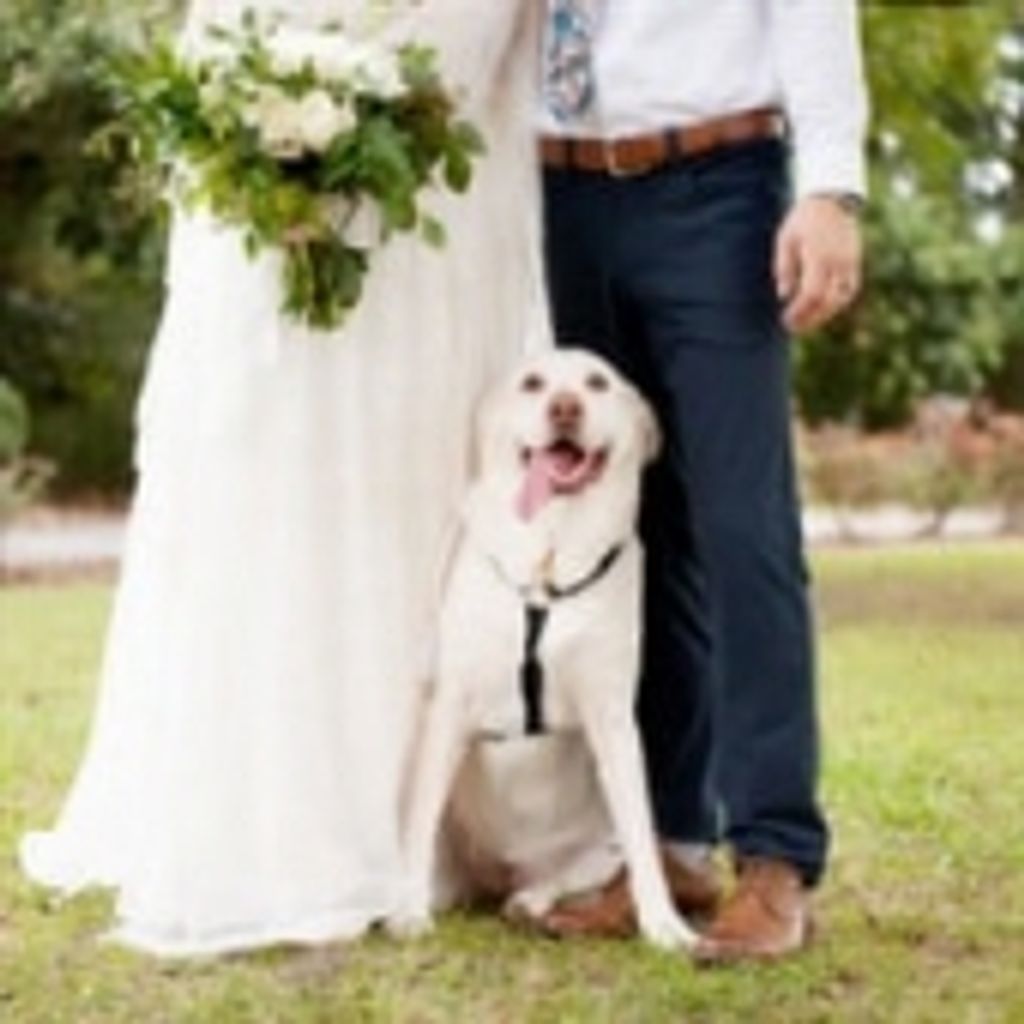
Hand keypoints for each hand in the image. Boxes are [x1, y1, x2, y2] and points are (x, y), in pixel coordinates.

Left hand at [774, 195, 862, 333]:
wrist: (831, 199)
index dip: (800, 311)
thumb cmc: (802, 220)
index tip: (786, 319)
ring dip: (824, 314)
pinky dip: (836, 303)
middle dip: (810, 318)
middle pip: (828, 300)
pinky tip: (822, 309)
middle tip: (793, 328)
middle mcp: (838, 261)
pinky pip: (850, 289)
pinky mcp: (855, 262)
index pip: (812, 293)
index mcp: (818, 255)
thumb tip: (784, 295)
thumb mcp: (786, 240)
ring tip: (806, 322)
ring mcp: (850, 262)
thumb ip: (785, 268)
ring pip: (842, 298)